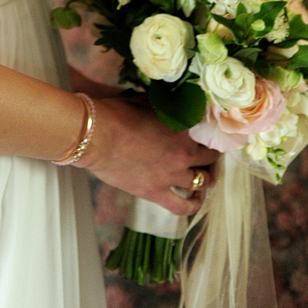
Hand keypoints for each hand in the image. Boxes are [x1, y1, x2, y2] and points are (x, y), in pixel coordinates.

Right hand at [79, 97, 219, 216]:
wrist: (96, 135)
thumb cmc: (117, 113)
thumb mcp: (146, 101)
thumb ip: (164, 107)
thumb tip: (170, 103)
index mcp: (184, 127)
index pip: (208, 129)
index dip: (209, 129)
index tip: (206, 130)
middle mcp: (184, 152)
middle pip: (211, 157)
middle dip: (211, 154)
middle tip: (207, 153)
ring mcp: (172, 175)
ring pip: (203, 181)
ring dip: (206, 177)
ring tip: (204, 175)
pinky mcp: (157, 192)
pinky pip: (182, 206)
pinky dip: (192, 204)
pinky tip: (195, 199)